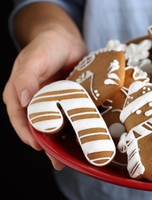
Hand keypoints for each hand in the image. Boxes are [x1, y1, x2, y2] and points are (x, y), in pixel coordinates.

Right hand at [3, 31, 86, 169]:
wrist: (67, 38)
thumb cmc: (47, 45)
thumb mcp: (35, 59)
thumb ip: (26, 78)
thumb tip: (21, 101)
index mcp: (19, 94)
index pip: (20, 120)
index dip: (28, 135)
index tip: (40, 147)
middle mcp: (34, 101)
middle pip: (38, 128)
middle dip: (48, 146)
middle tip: (61, 161)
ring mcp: (51, 102)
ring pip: (55, 126)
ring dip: (62, 142)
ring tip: (73, 158)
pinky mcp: (67, 101)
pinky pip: (69, 117)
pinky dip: (75, 128)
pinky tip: (84, 138)